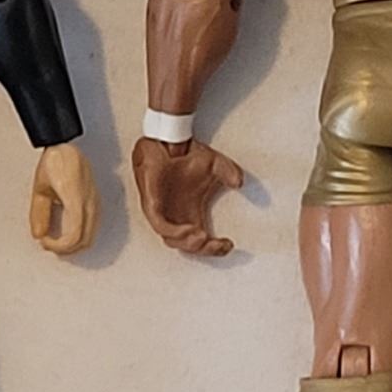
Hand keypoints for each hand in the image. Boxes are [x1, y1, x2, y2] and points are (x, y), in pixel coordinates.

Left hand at [29, 142, 99, 256]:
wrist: (68, 147)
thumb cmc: (56, 161)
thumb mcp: (40, 189)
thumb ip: (39, 214)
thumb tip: (39, 234)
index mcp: (76, 199)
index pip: (74, 236)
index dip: (58, 246)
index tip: (45, 241)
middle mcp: (90, 202)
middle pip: (85, 241)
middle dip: (66, 249)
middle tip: (50, 245)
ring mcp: (95, 202)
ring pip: (91, 236)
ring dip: (74, 244)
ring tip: (57, 240)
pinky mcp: (96, 201)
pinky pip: (92, 226)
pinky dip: (80, 235)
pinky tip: (67, 231)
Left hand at [131, 135, 242, 255]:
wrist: (167, 140)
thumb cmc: (186, 156)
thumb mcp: (215, 165)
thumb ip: (229, 173)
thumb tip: (239, 182)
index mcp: (190, 214)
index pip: (202, 241)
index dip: (215, 248)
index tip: (228, 245)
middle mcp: (176, 217)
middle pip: (187, 246)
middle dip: (202, 250)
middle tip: (214, 245)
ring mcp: (162, 213)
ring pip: (171, 240)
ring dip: (187, 243)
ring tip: (201, 240)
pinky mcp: (151, 205)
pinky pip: (159, 225)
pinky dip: (173, 231)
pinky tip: (187, 230)